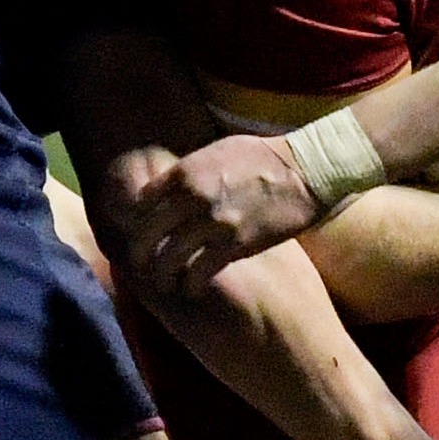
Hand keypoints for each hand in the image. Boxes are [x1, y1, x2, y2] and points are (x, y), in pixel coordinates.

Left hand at [117, 136, 324, 297]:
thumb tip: (171, 185)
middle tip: (139, 265)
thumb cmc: (263, 156)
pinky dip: (191, 283)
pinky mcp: (234, 244)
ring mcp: (212, 223)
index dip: (135, 221)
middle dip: (139, 253)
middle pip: (148, 233)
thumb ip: (190, 170)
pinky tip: (191, 288)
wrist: (303, 172)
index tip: (136, 232)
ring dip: (162, 274)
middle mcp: (192, 197)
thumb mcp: (217, 151)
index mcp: (185, 172)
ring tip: (164, 283)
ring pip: (169, 258)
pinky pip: (200, 271)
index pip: (143, 201)